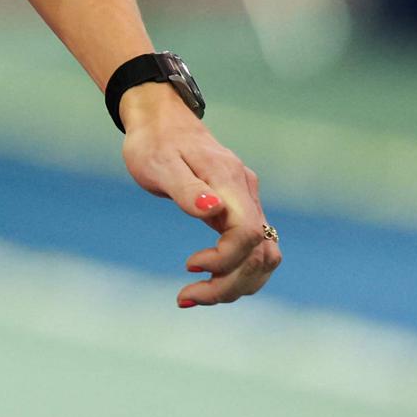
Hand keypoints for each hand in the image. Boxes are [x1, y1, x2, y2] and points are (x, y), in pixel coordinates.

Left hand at [119, 90, 281, 308]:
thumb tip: (213, 211)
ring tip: (193, 295)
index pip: (248, 234)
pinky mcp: (239, 210)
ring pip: (263, 257)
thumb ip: (186, 188)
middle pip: (261, 254)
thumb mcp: (158, 163)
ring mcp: (246, 202)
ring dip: (234, 284)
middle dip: (228, 284)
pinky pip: (250, 250)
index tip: (189, 265)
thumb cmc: (154, 142)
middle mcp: (246, 194)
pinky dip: (234, 271)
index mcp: (229, 182)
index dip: (225, 259)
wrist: (160, 120)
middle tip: (186, 296)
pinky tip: (205, 280)